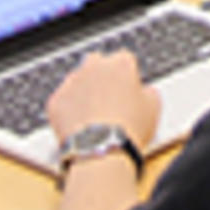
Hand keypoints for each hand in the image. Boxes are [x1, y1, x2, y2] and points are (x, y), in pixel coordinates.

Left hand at [46, 49, 161, 150]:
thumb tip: (144, 91)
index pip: (124, 59)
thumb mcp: (153, 107)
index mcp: (120, 64)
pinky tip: (80, 125)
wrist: (101, 150)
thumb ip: (148, 91)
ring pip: (76, 81)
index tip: (128, 89)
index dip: (127, 76)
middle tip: (108, 99)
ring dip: (83, 92)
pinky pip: (62, 101)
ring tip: (93, 116)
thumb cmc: (129, 128)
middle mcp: (93, 67)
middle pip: (96, 64)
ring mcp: (71, 82)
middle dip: (101, 76)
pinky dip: (68, 110)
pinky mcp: (56, 100)